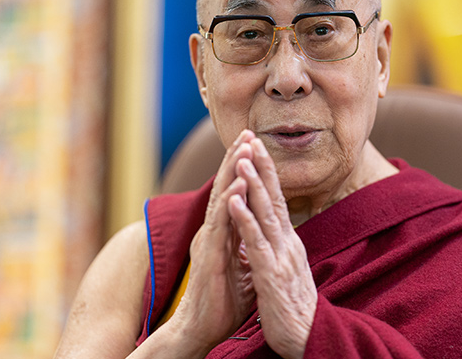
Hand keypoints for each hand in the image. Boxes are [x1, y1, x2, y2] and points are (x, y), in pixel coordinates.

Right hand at [164, 130, 257, 352]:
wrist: (201, 330)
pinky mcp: (210, 256)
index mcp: (222, 233)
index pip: (232, 194)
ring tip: (244, 146)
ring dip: (233, 171)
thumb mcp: (242, 266)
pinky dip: (230, 201)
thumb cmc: (222, 300)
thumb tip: (260, 231)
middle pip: (225, 188)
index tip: (254, 144)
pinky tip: (238, 183)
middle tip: (249, 132)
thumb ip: (247, 244)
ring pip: (222, 199)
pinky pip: (221, 224)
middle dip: (237, 159)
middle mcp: (213, 232)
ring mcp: (210, 242)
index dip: (242, 169)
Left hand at [228, 137, 317, 358]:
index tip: (257, 149)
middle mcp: (288, 244)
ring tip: (241, 159)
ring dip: (253, 185)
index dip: (268, 174)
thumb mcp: (287, 272)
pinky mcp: (272, 275)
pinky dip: (244, 219)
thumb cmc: (294, 310)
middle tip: (251, 138)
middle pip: (275, 198)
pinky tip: (233, 202)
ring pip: (266, 214)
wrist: (309, 339)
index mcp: (289, 243)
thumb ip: (280, 249)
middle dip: (262, 167)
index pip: (278, 201)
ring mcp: (281, 258)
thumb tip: (275, 231)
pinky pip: (255, 243)